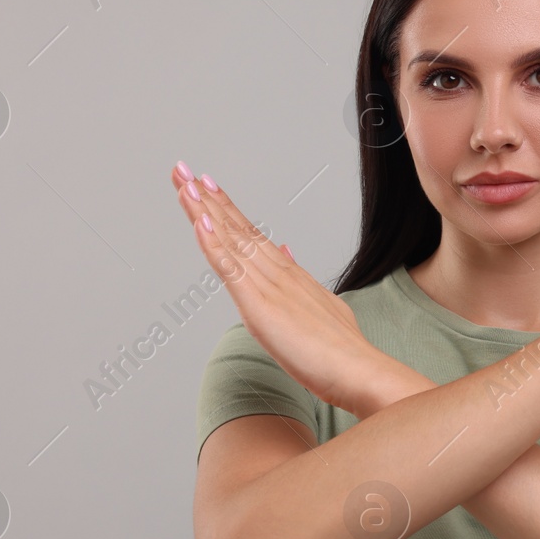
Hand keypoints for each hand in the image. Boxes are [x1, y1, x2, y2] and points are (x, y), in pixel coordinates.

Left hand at [172, 163, 380, 415]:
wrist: (357, 368)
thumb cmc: (342, 352)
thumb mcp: (322, 307)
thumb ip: (301, 281)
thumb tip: (287, 254)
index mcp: (290, 276)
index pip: (252, 236)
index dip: (228, 210)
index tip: (208, 187)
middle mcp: (278, 272)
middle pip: (236, 228)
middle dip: (207, 198)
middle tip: (183, 170)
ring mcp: (268, 284)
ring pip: (230, 238)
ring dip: (203, 208)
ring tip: (183, 181)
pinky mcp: (258, 302)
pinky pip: (229, 265)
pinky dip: (212, 241)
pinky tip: (199, 219)